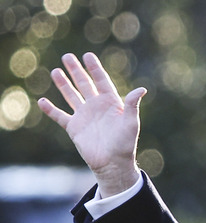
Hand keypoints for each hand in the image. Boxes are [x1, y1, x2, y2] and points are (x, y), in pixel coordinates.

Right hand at [38, 53, 145, 196]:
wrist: (113, 163)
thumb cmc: (125, 144)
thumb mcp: (131, 123)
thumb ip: (133, 105)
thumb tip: (142, 89)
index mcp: (111, 103)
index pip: (102, 81)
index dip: (95, 68)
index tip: (88, 55)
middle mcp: (96, 107)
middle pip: (85, 84)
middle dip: (76, 71)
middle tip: (67, 56)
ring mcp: (84, 116)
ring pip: (71, 96)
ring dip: (64, 84)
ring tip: (56, 71)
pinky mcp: (74, 128)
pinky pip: (60, 116)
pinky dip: (51, 110)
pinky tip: (42, 101)